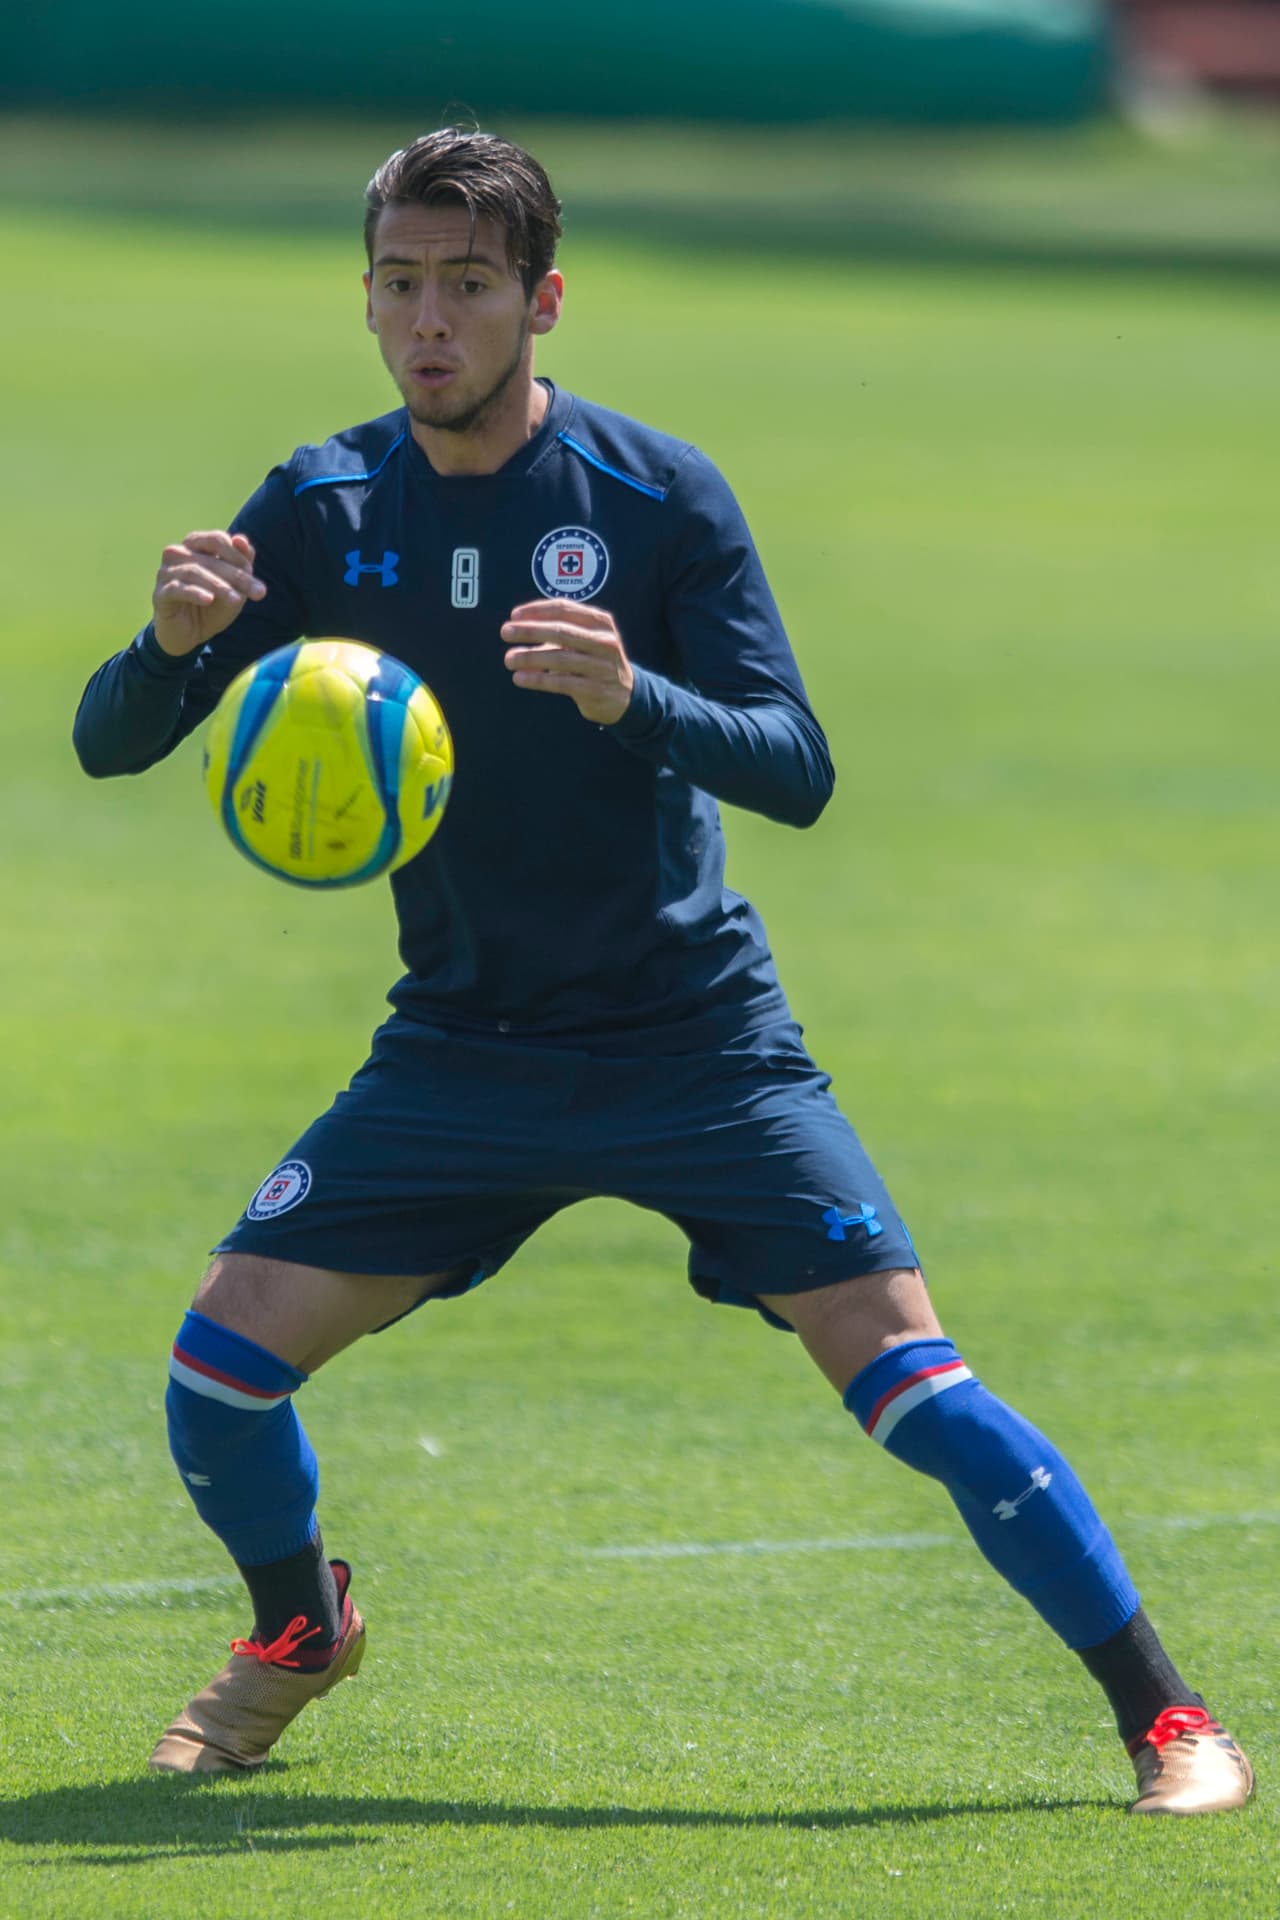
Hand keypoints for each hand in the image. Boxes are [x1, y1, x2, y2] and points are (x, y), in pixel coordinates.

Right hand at [152, 531, 266, 656]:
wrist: (188, 635)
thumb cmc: (212, 606)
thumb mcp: (233, 586)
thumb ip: (240, 563)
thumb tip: (242, 540)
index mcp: (194, 545)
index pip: (217, 540)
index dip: (238, 556)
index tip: (255, 575)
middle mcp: (177, 554)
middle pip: (209, 558)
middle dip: (237, 576)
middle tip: (259, 592)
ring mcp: (165, 573)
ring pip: (193, 572)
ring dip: (219, 586)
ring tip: (236, 600)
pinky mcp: (160, 594)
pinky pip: (177, 590)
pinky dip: (194, 593)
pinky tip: (208, 599)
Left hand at [501, 600, 633, 724]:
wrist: (625, 696)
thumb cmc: (596, 662)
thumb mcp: (586, 640)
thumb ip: (557, 633)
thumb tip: (518, 631)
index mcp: (601, 623)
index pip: (565, 609)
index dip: (537, 610)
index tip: (514, 615)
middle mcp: (604, 641)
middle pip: (560, 631)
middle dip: (529, 631)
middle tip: (505, 632)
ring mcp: (601, 666)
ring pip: (559, 658)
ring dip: (529, 657)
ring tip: (509, 659)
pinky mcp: (595, 689)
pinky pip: (560, 682)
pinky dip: (537, 680)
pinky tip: (520, 678)